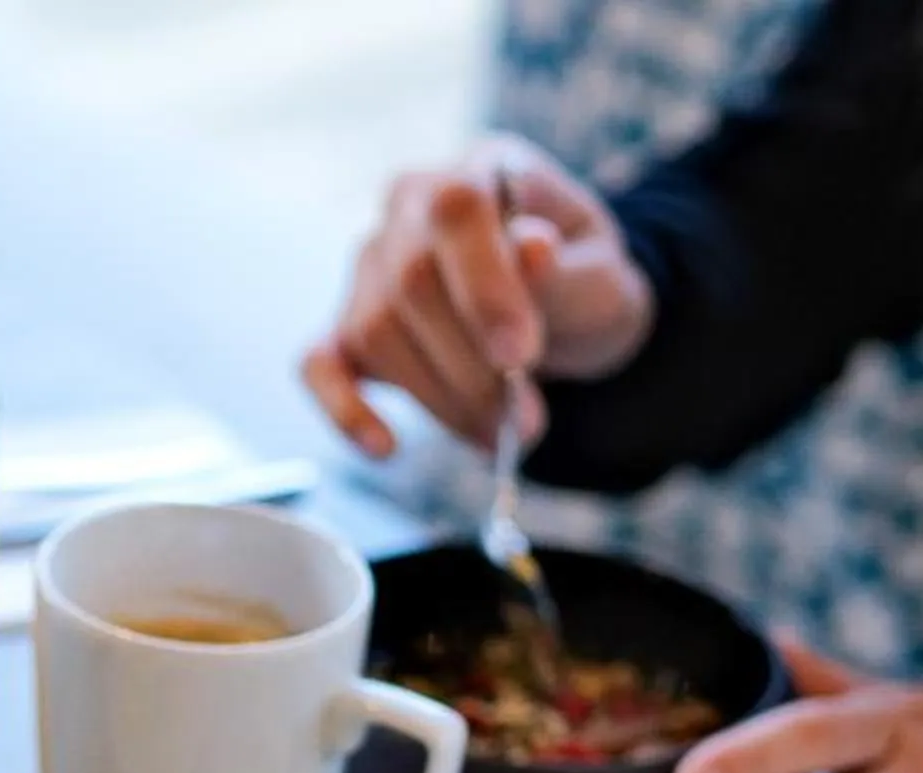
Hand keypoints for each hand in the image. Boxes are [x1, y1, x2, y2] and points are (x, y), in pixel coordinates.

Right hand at [301, 134, 656, 456]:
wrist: (560, 314)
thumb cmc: (578, 286)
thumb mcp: (603, 278)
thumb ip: (569, 269)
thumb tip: (531, 247)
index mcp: (476, 173)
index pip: (456, 210)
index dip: (483, 286)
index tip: (520, 356)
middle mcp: (407, 210)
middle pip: (410, 285)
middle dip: (469, 367)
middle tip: (524, 423)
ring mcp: (367, 268)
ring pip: (375, 333)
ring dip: (437, 400)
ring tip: (497, 436)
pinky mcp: (344, 329)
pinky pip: (319, 365)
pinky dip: (344, 409)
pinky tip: (385, 448)